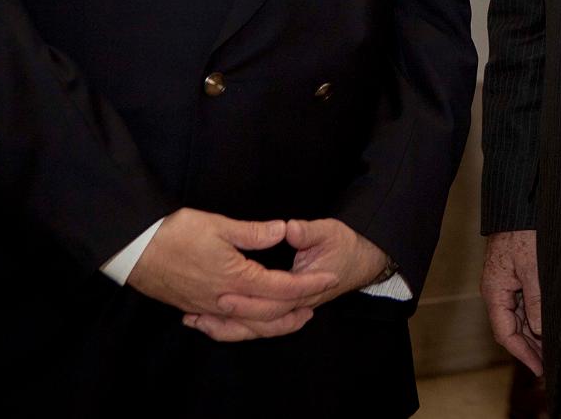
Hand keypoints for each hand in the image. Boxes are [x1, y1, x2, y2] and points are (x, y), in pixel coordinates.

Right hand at [126, 208, 329, 341]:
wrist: (134, 251)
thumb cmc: (175, 234)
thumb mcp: (219, 225)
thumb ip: (254, 232)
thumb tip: (284, 230)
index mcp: (236, 279)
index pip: (282, 288)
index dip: (309, 284)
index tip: (329, 277)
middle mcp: (225, 300)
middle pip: (269, 314)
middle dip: (298, 309)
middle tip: (319, 298)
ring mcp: (209, 309)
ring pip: (248, 325)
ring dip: (274, 323)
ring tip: (293, 316)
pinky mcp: (195, 308)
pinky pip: (226, 327)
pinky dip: (243, 328)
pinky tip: (247, 323)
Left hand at [187, 218, 392, 340]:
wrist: (363, 260)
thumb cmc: (346, 245)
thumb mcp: (330, 231)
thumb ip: (307, 231)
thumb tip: (288, 229)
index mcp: (305, 286)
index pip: (273, 299)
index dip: (247, 300)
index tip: (223, 294)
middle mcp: (296, 305)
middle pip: (260, 320)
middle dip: (231, 317)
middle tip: (202, 310)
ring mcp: (289, 310)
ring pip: (256, 330)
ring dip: (227, 328)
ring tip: (197, 322)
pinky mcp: (282, 309)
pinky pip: (256, 327)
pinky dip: (233, 328)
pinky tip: (209, 322)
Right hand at [481, 230, 543, 375]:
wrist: (519, 204)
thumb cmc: (524, 231)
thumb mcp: (533, 268)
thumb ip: (536, 301)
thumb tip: (540, 331)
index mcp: (494, 292)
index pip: (505, 333)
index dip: (523, 353)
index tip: (541, 367)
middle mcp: (496, 290)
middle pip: (510, 328)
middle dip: (529, 348)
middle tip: (549, 364)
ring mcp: (505, 283)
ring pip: (517, 317)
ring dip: (532, 334)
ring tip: (550, 349)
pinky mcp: (514, 274)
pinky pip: (522, 303)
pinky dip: (534, 317)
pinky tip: (546, 324)